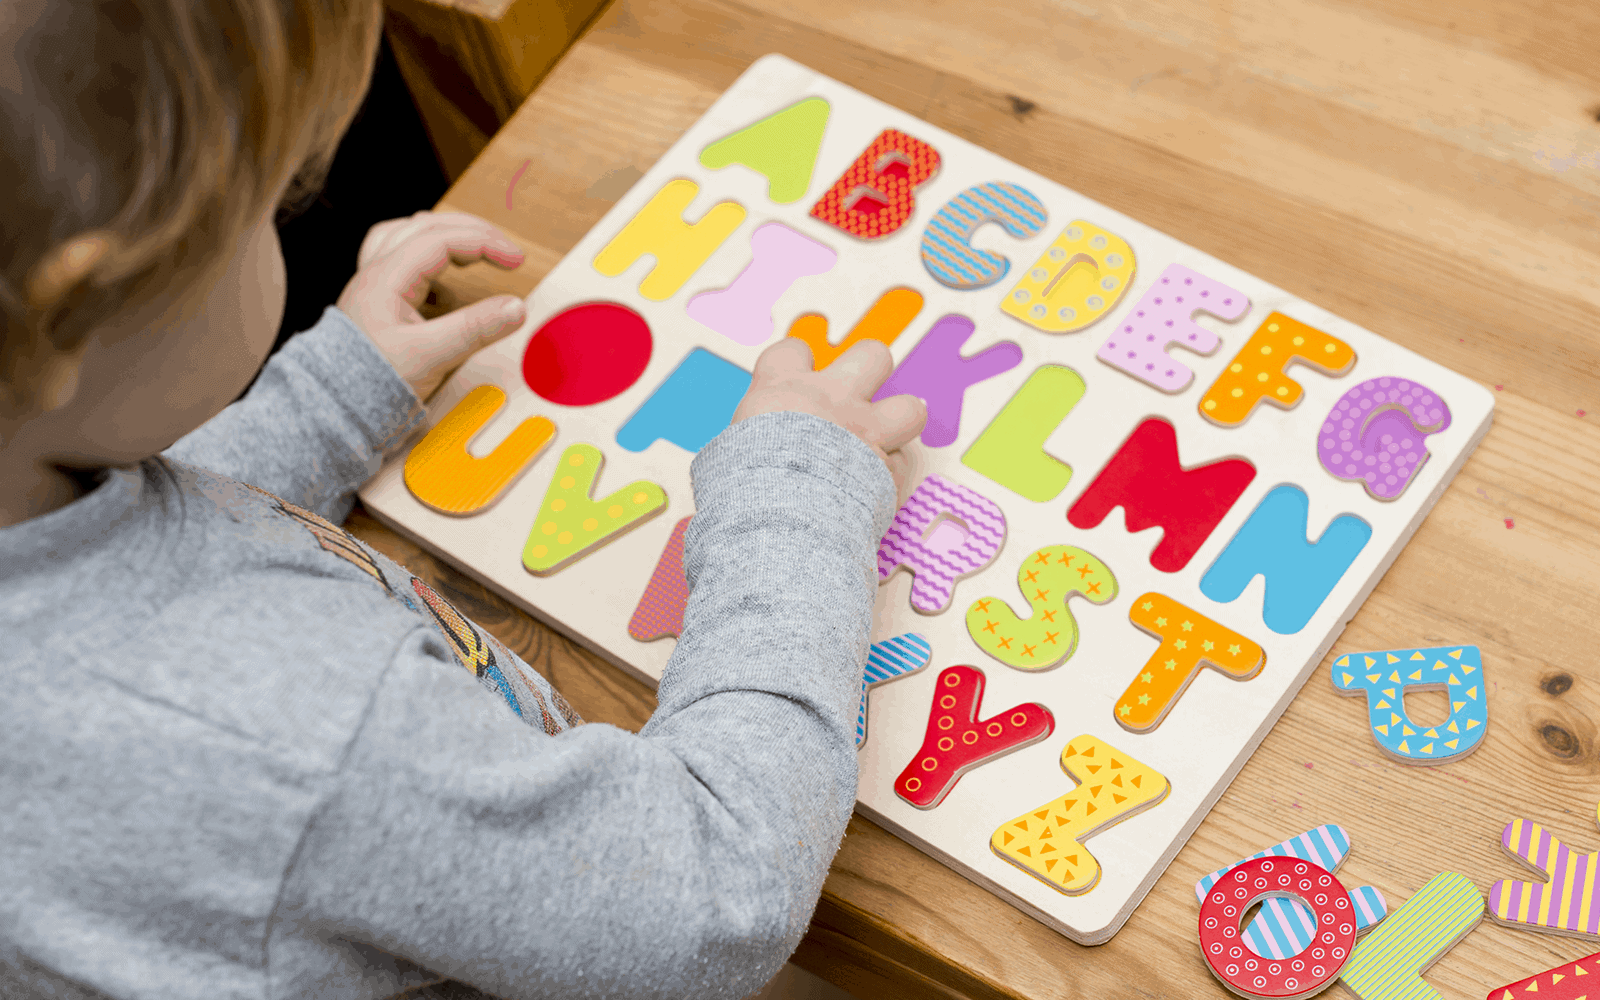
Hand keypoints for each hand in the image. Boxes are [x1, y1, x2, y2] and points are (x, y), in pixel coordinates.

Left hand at [336, 211, 527, 400]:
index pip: (442, 238)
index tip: (516, 260)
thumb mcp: (429, 356)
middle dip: (471, 232)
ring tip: (473, 254)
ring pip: (409, 238)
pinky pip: (403, 265)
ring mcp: (375, 287)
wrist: (332, 406)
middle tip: (504, 251)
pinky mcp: (378, 305)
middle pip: (426, 226)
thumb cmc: (369, 382)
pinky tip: (446, 290)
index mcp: (387, 277)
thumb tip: (516, 307)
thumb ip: (475, 329)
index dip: (484, 242)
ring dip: (446, 238)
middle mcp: (377, 273)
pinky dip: (432, 266)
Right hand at [732, 338, 925, 490]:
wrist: (781, 515)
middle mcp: (832, 399)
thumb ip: (746, 443)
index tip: (795, 379)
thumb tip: (737, 458)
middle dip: (870, 370)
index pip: (793, 350)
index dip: (796, 362)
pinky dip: (890, 476)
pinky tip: (874, 489)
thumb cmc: (743, 485)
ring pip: (910, 407)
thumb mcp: (726, 454)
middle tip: (856, 395)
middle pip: (872, 355)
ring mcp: (866, 431)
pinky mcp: (887, 468)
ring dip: (899, 422)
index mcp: (783, 388)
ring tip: (882, 440)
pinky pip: (900, 465)